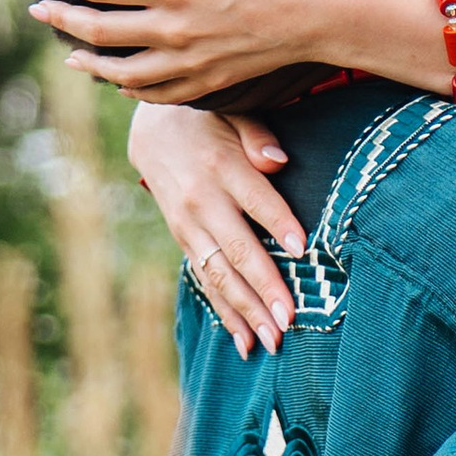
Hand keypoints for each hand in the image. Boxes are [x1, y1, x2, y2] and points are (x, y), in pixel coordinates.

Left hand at [31, 0, 350, 101]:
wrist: (323, 14)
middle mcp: (175, 29)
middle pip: (100, 30)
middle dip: (63, 20)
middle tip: (39, 12)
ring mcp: (190, 61)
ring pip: (122, 72)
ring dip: (91, 64)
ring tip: (71, 57)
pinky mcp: (209, 80)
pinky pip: (157, 93)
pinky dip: (132, 88)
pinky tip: (120, 81)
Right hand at [127, 104, 303, 357]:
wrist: (153, 130)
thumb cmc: (210, 121)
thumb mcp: (233, 113)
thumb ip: (257, 136)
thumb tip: (278, 161)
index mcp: (221, 166)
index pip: (256, 200)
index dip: (279, 223)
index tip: (302, 249)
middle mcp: (202, 201)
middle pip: (237, 250)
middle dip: (263, 288)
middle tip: (287, 320)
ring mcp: (189, 227)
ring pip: (219, 275)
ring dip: (246, 311)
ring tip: (271, 341)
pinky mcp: (184, 242)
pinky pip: (205, 282)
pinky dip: (225, 314)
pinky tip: (244, 342)